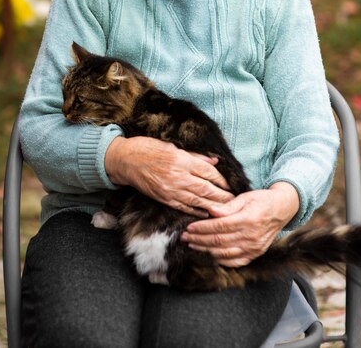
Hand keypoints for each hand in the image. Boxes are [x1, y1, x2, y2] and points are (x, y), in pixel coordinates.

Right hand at [105, 135, 233, 216]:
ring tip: (225, 209)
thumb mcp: (173, 146)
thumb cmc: (149, 148)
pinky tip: (206, 213)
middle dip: (222, 195)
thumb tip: (214, 162)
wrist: (126, 160)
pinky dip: (196, 211)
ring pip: (197, 200)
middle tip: (234, 200)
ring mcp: (170, 189)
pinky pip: (183, 207)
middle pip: (206, 188)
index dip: (221, 179)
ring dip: (213, 205)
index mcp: (181, 159)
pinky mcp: (163, 198)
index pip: (207, 172)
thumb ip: (195, 156)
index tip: (231, 184)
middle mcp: (177, 176)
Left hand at [180, 183, 299, 265]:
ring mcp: (254, 248)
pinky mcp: (255, 254)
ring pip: (224, 253)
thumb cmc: (262, 200)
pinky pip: (235, 262)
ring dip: (205, 250)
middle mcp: (251, 237)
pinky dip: (220, 260)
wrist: (282, 210)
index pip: (220, 226)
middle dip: (199, 239)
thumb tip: (210, 210)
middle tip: (185, 237)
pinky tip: (209, 255)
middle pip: (219, 241)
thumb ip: (228, 206)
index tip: (189, 227)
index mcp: (248, 220)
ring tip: (192, 245)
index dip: (202, 228)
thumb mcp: (246, 197)